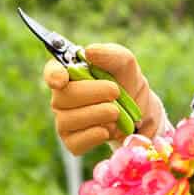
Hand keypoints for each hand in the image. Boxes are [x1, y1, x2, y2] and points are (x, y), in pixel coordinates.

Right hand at [44, 43, 165, 155]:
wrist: (141, 113)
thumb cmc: (127, 83)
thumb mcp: (126, 64)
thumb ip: (111, 54)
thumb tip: (89, 52)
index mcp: (69, 73)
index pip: (51, 72)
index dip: (53, 75)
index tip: (61, 79)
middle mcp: (61, 97)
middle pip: (63, 97)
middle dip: (93, 94)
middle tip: (116, 92)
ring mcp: (65, 120)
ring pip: (69, 120)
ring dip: (99, 114)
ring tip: (117, 111)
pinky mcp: (73, 141)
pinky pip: (76, 142)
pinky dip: (97, 135)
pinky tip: (109, 129)